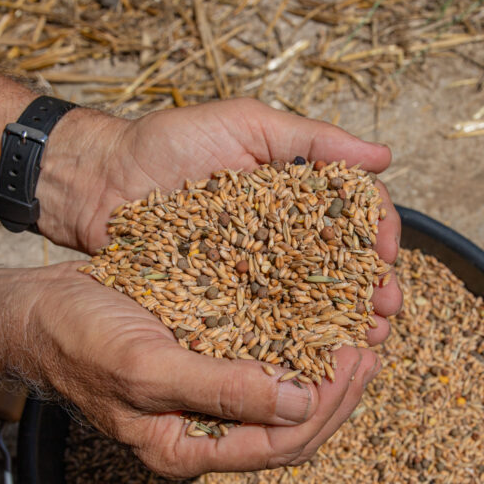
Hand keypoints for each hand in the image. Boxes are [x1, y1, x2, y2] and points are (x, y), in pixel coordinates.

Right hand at [22, 263, 381, 477]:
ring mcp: (206, 394)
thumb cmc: (78, 341)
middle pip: (294, 427)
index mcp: (189, 447)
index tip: (356, 356)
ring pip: (286, 395)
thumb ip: (220, 391)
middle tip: (371, 342)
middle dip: (340, 389)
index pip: (281, 444)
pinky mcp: (206, 358)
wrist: (34, 310)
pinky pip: (266, 360)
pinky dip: (299, 341)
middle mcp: (205, 428)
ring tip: (360, 330)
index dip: (328, 406)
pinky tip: (320, 315)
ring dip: (327, 367)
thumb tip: (300, 404)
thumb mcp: (146, 370)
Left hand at [42, 99, 402, 343]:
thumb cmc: (165, 144)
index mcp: (295, 195)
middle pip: (342, 268)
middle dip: (371, 290)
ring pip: (311, 305)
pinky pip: (264, 328)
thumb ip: (312, 138)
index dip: (378, 234)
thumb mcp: (243, 125)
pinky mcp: (224, 306)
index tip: (387, 252)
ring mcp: (255, 275)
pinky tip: (313, 359)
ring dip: (343, 324)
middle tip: (387, 310)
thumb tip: (384, 156)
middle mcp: (282, 238)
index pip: (354, 215)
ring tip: (365, 340)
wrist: (97, 182)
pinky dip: (292, 345)